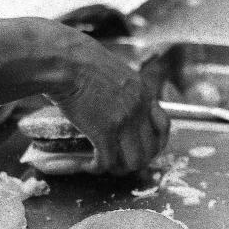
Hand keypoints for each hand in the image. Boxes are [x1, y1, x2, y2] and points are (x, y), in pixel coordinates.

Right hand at [0, 17, 169, 174]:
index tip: (144, 149)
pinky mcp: (103, 132)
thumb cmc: (79, 61)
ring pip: (134, 161)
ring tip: (106, 165)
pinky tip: (89, 165)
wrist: (64, 60)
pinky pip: (107, 162)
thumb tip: (115, 105)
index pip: (164, 127)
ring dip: (120, 168)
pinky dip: (98, 167)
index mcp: (143, 93)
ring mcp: (123, 121)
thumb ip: (122, 90)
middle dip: (137, 161)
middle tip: (122, 162)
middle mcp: (139, 109)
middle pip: (151, 149)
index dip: (155, 144)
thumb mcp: (113, 72)